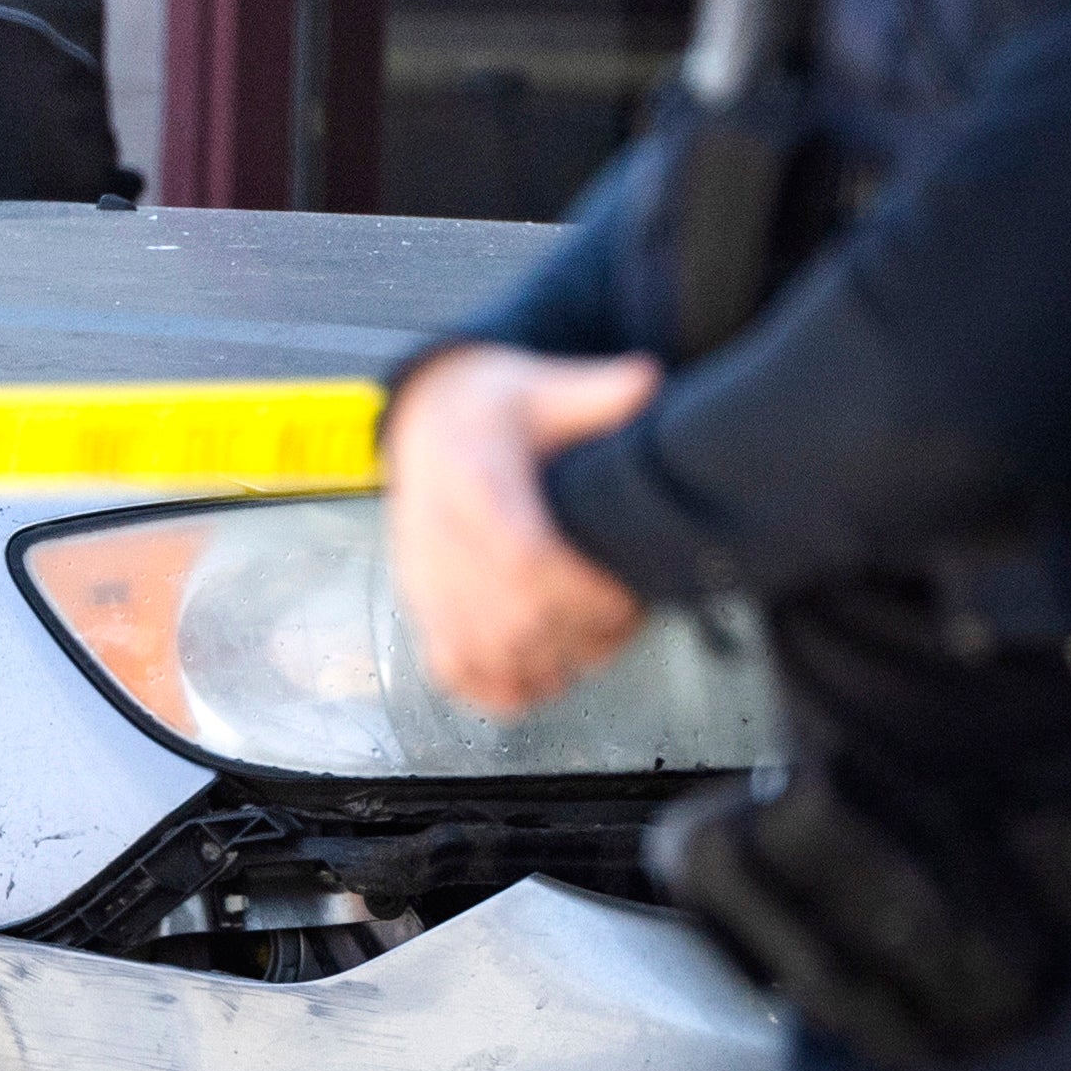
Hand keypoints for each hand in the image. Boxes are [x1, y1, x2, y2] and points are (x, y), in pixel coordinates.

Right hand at [383, 346, 661, 715]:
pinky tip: (539, 679)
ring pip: (483, 652)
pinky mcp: (420, 605)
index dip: (578, 593)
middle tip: (622, 626)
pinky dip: (496, 690)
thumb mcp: (543, 387)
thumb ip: (597, 391)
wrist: (425, 420)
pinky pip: (450, 669)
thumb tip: (650, 381)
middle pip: (509, 617)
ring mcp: (425, 578)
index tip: (622, 598)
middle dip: (576, 635)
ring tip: (593, 650)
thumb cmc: (493, 407)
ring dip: (545, 667)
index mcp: (472, 479)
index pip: (523, 557)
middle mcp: (439, 535)